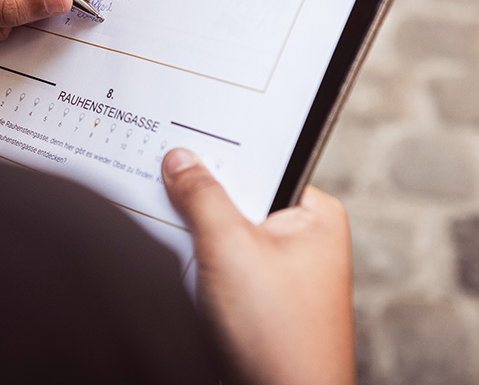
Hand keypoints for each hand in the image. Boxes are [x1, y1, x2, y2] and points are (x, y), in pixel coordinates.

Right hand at [162, 149, 354, 384]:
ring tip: (173, 238)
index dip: (218, 155)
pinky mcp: (263, 302)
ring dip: (198, 239)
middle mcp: (306, 239)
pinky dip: (201, 269)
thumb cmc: (278, 335)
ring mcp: (286, 273)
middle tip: (162, 187)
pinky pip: (225, 267)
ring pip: (228, 235)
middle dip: (202, 200)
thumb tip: (180, 159)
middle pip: (240, 199)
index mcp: (316, 215)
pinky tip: (184, 275)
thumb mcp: (230, 249)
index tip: (178, 143)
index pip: (260, 165)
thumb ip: (201, 196)